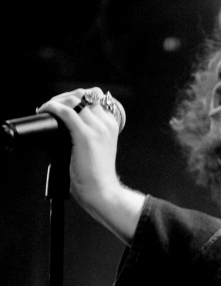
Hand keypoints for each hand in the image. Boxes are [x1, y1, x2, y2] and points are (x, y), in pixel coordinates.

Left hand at [36, 87, 144, 243]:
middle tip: (52, 106)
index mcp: (112, 124)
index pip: (95, 96)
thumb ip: (89, 132)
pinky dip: (52, 108)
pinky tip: (45, 111)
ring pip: (73, 100)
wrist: (102, 191)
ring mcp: (96, 128)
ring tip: (47, 109)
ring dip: (56, 101)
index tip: (64, 105)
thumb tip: (66, 123)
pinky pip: (65, 112)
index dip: (76, 96)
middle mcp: (106, 123)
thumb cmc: (96, 174)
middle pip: (83, 94)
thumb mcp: (98, 147)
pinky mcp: (84, 136)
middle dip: (65, 96)